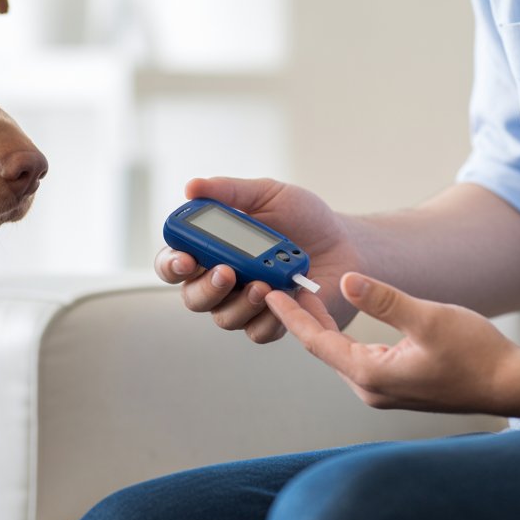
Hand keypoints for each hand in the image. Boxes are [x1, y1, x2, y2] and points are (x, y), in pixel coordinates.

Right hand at [154, 177, 362, 342]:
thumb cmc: (304, 217)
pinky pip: (257, 332)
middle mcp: (222, 281)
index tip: (185, 259)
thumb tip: (191, 187)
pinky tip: (280, 300)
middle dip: (205, 288)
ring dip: (238, 303)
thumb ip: (229, 192)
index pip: (174, 263)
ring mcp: (245, 304)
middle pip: (192, 297)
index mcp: (211, 250)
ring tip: (263, 284)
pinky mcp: (273, 322)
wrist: (347, 243)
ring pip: (223, 318)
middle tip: (226, 273)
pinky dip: (266, 318)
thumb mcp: (268, 195)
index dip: (171, 264)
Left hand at [265, 272, 519, 412]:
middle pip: (324, 350)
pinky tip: (341, 322)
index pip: (317, 343)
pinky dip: (344, 339)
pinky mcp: (397, 387)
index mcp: (371, 375)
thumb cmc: (476, 354)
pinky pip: (358, 360)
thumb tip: (347, 281)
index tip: (270, 295)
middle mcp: (370, 389)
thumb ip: (385, 300)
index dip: (292, 316)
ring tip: (305, 298)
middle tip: (282, 286)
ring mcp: (384, 391)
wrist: (511, 383)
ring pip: (341, 355)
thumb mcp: (427, 317)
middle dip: (303, 320)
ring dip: (323, 328)